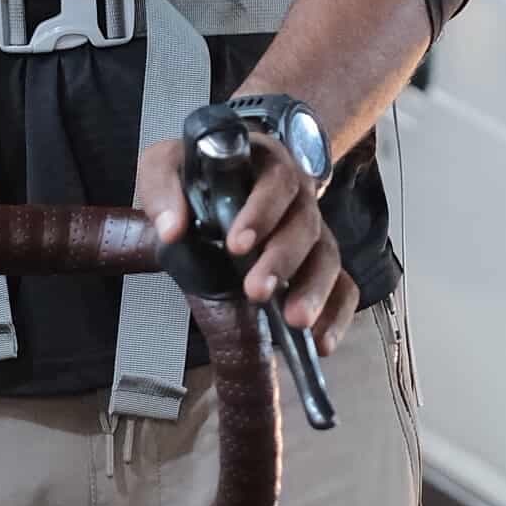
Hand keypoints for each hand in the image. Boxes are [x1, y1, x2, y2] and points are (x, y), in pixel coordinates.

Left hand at [136, 130, 359, 352]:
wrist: (208, 182)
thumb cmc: (192, 172)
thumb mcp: (166, 164)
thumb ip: (163, 188)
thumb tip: (171, 229)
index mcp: (266, 163)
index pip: (277, 182)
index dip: (262, 212)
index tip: (236, 244)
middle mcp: (298, 195)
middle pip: (306, 224)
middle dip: (282, 260)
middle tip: (256, 290)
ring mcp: (311, 231)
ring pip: (328, 258)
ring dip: (314, 291)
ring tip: (295, 322)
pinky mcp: (316, 264)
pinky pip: (343, 287)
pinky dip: (336, 314)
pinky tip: (321, 343)